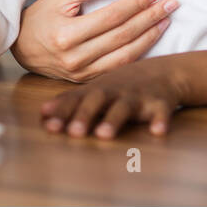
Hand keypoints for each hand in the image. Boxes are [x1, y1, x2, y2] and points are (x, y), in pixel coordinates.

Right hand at [10, 0, 177, 81]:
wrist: (22, 47)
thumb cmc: (41, 16)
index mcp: (67, 34)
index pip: (111, 17)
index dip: (136, 4)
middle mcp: (75, 58)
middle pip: (122, 36)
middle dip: (149, 18)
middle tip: (170, 4)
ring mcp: (82, 73)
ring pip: (125, 56)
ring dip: (150, 38)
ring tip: (165, 22)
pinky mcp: (87, 81)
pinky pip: (118, 69)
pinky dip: (138, 55)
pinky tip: (151, 41)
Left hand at [39, 56, 186, 137]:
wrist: (164, 71)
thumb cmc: (122, 84)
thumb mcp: (97, 89)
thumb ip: (70, 101)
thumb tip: (42, 113)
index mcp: (97, 89)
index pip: (76, 101)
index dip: (63, 112)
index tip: (49, 126)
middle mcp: (115, 91)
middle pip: (97, 101)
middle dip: (84, 115)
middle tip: (73, 132)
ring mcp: (138, 96)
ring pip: (125, 107)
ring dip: (114, 120)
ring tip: (103, 135)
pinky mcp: (160, 102)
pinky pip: (161, 112)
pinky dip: (160, 120)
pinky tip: (157, 131)